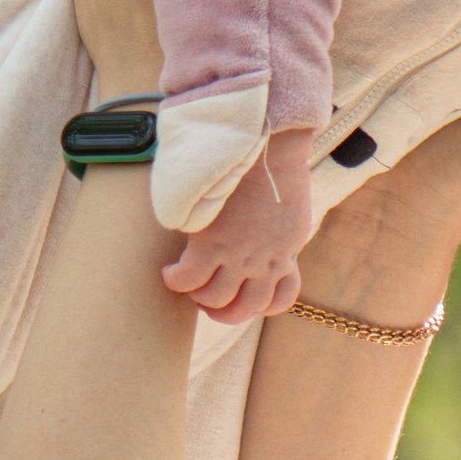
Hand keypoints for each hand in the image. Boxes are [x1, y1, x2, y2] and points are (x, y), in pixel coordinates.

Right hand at [162, 131, 314, 324]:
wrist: (269, 147)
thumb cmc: (277, 166)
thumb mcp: (290, 209)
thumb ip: (277, 230)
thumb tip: (263, 232)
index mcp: (287, 253)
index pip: (281, 299)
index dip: (260, 306)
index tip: (243, 297)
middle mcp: (265, 262)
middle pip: (246, 309)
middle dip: (225, 312)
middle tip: (208, 302)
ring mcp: (239, 257)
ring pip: (214, 300)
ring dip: (198, 298)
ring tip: (186, 284)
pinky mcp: (212, 245)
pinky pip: (187, 280)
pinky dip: (176, 280)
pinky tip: (169, 271)